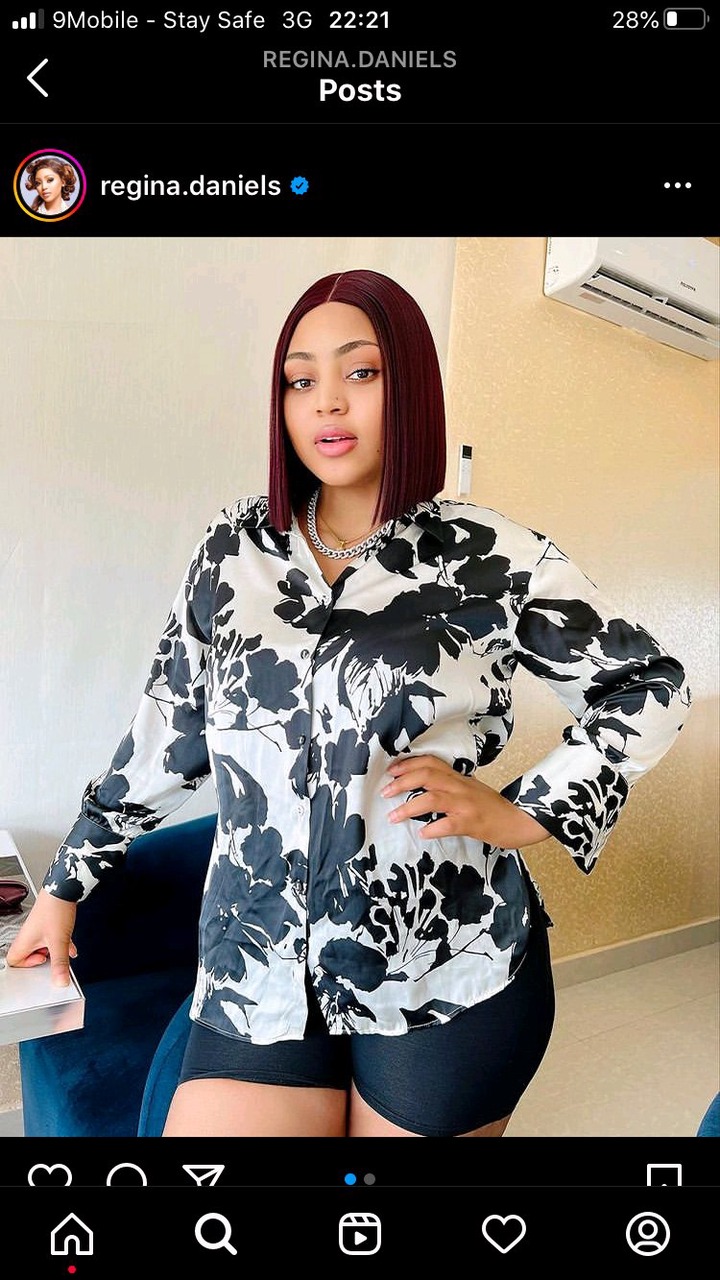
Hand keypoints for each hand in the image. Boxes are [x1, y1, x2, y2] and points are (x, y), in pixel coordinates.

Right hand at [5, 888, 77, 986]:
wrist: (64, 889)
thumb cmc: (55, 910)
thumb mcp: (59, 942)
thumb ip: (60, 963)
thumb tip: (60, 981)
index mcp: (24, 941)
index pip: (13, 961)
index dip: (25, 966)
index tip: (40, 963)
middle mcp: (29, 936)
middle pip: (29, 956)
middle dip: (42, 960)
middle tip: (52, 959)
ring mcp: (39, 929)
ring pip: (43, 947)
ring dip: (54, 952)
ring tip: (63, 953)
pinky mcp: (49, 924)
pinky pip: (52, 940)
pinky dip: (61, 944)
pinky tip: (71, 946)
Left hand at [381, 754, 550, 848]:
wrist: (520, 820)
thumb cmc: (492, 808)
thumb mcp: (470, 790)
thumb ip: (449, 786)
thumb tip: (421, 786)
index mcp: (458, 778)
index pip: (430, 763)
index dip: (408, 764)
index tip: (390, 771)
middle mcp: (460, 787)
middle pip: (427, 775)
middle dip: (402, 782)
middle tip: (384, 791)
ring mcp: (466, 805)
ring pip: (433, 798)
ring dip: (409, 807)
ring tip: (393, 816)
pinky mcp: (472, 823)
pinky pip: (449, 824)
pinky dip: (433, 828)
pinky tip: (423, 833)